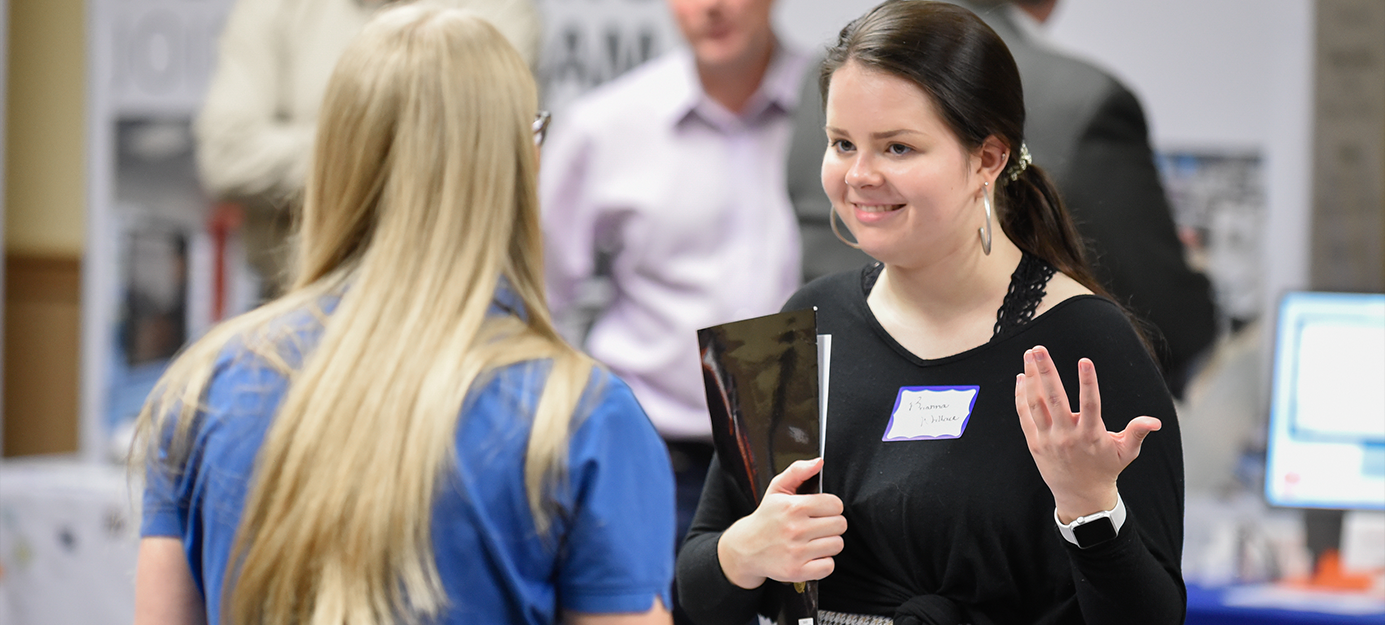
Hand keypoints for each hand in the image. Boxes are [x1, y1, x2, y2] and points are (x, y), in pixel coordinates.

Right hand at [717, 458, 846, 588]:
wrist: (746, 548)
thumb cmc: (766, 518)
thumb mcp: (777, 489)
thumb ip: (798, 471)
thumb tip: (819, 462)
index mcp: (793, 507)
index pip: (835, 504)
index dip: (830, 506)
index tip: (820, 510)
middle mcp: (796, 530)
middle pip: (840, 525)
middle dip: (831, 524)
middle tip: (817, 525)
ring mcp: (797, 552)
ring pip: (837, 544)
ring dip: (828, 542)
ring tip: (813, 540)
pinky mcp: (797, 571)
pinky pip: (829, 566)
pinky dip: (823, 562)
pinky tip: (811, 555)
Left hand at [1015, 345, 1161, 522]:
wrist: (1080, 495)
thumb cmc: (1106, 469)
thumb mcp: (1126, 452)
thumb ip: (1137, 432)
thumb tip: (1155, 422)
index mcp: (1091, 435)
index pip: (1090, 404)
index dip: (1088, 382)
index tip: (1084, 360)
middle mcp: (1067, 435)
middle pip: (1055, 399)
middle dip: (1046, 372)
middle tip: (1038, 349)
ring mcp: (1048, 439)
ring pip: (1037, 404)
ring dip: (1031, 378)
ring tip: (1029, 355)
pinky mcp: (1034, 442)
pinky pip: (1025, 415)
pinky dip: (1022, 396)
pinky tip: (1022, 377)